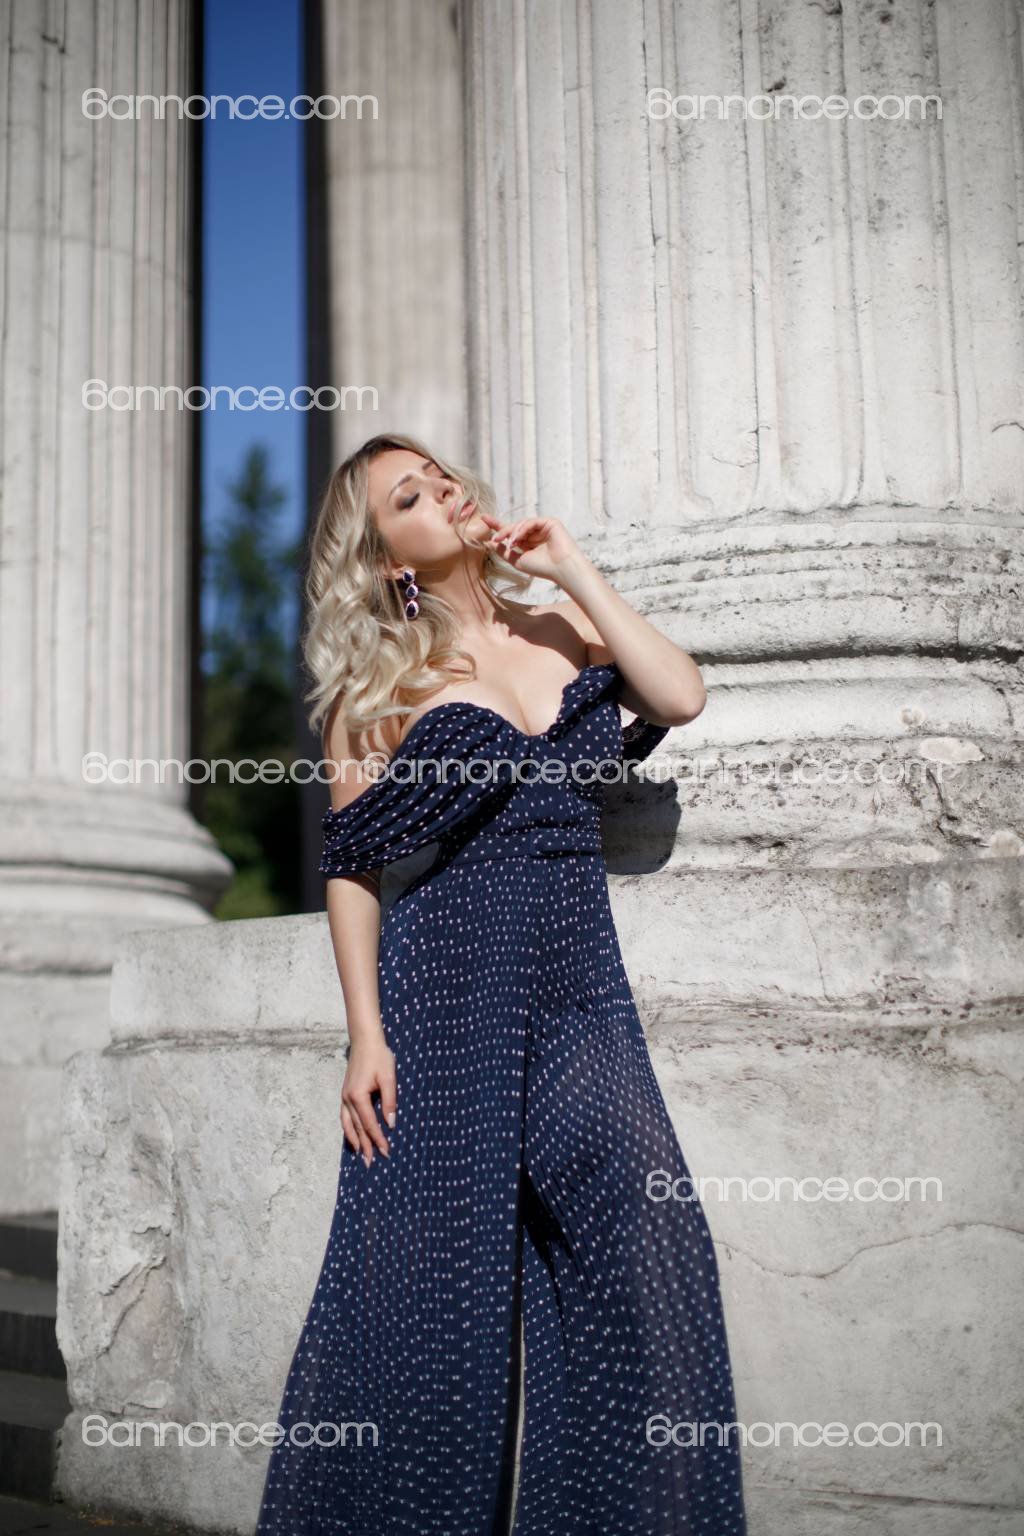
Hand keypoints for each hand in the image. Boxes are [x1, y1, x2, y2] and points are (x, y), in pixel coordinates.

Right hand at [340, 1036, 395, 1165]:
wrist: (365, 1040)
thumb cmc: (379, 1057)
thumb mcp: (388, 1078)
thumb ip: (390, 1102)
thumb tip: (391, 1124)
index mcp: (358, 1096)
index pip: (370, 1124)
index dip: (378, 1139)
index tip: (386, 1152)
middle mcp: (348, 1099)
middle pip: (357, 1128)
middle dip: (365, 1146)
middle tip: (371, 1163)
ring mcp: (344, 1096)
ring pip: (347, 1124)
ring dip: (354, 1140)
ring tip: (360, 1154)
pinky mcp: (345, 1093)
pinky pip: (344, 1116)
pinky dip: (348, 1129)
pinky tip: (352, 1135)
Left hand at [478, 513, 581, 584]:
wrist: (561, 569)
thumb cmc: (542, 568)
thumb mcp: (517, 560)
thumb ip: (503, 551)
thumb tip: (488, 543)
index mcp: (528, 544)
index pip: (510, 532)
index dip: (497, 525)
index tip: (483, 518)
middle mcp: (535, 535)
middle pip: (514, 527)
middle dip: (502, 530)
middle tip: (494, 538)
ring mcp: (543, 528)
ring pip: (521, 524)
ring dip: (512, 532)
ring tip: (509, 543)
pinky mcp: (550, 522)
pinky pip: (531, 522)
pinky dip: (522, 528)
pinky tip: (518, 538)